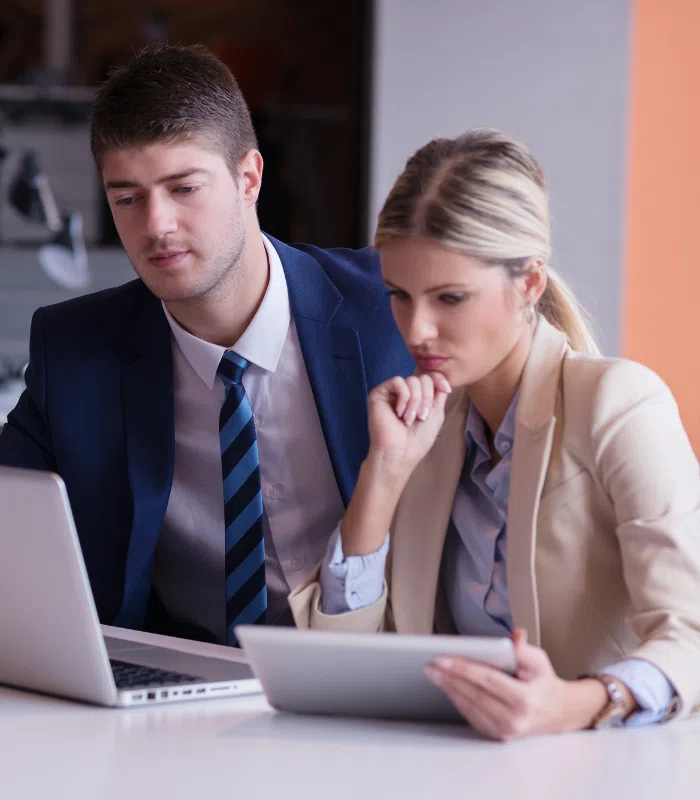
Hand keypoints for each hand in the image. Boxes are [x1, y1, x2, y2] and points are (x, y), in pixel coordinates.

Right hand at [367, 372, 450, 479]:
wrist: (400, 452)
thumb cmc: (418, 438)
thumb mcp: (436, 412)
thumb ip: (439, 392)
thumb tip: (441, 377)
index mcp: (417, 396)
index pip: (429, 376)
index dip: (439, 379)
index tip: (446, 390)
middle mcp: (404, 392)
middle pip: (423, 378)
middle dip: (426, 398)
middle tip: (421, 418)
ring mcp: (391, 392)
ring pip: (411, 380)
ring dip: (415, 401)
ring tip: (409, 419)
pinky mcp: (379, 393)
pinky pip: (397, 382)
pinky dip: (403, 397)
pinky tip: (399, 413)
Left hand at [425, 630, 613, 739]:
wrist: (556, 713)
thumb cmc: (543, 683)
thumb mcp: (539, 661)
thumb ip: (524, 649)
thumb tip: (514, 636)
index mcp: (524, 699)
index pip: (488, 680)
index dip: (463, 668)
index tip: (443, 658)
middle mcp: (513, 719)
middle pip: (474, 694)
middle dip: (449, 678)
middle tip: (431, 664)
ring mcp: (504, 731)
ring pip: (469, 706)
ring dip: (449, 689)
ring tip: (434, 673)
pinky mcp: (496, 735)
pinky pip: (471, 716)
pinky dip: (457, 700)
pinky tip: (448, 687)